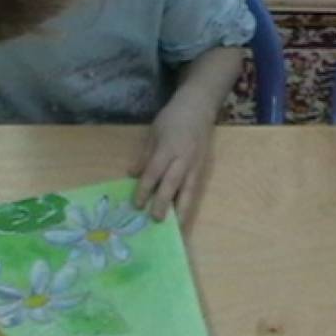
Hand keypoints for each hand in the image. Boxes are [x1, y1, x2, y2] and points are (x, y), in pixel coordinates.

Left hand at [131, 98, 213, 223]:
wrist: (199, 108)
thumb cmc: (172, 118)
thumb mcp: (153, 133)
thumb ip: (144, 156)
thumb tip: (133, 175)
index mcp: (168, 148)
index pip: (154, 172)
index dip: (144, 189)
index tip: (136, 205)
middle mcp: (183, 158)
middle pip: (172, 184)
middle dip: (164, 203)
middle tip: (155, 220)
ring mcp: (195, 164)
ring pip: (189, 191)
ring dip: (182, 210)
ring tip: (177, 227)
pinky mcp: (203, 168)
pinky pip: (195, 189)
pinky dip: (189, 203)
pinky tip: (183, 214)